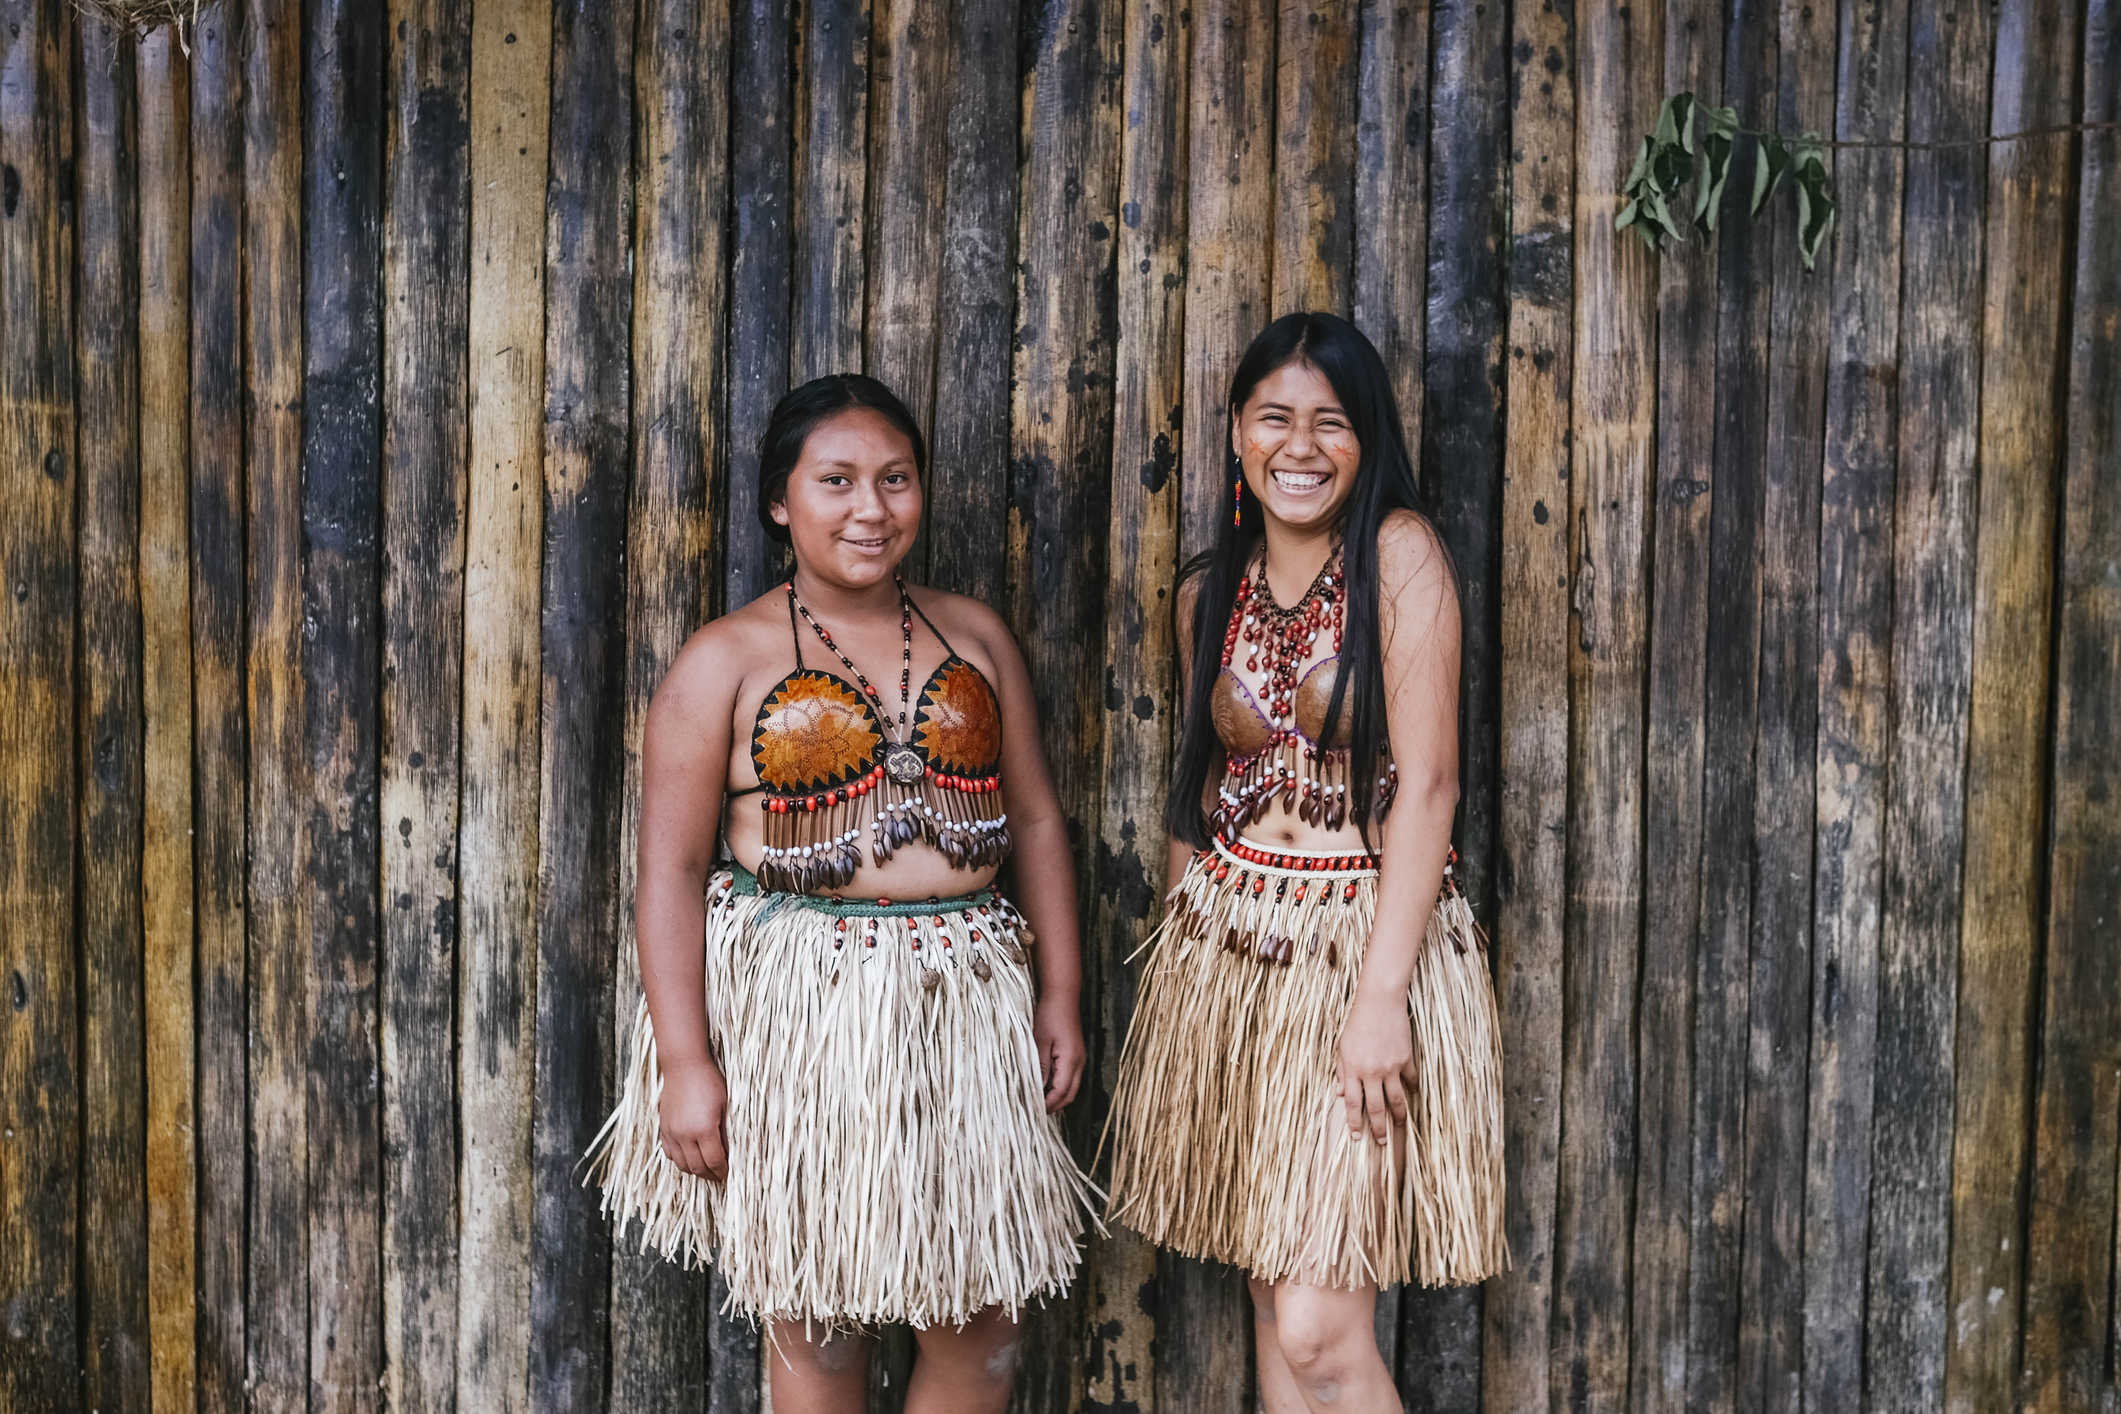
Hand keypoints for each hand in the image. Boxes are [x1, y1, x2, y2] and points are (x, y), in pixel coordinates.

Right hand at [658, 1055, 728, 1179]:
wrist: (683, 1066)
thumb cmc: (708, 1081)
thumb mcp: (724, 1106)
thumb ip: (724, 1132)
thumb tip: (727, 1152)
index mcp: (703, 1130)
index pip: (714, 1162)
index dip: (721, 1171)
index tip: (726, 1173)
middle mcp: (684, 1135)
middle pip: (697, 1167)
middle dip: (709, 1175)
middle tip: (718, 1175)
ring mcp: (671, 1133)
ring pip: (681, 1164)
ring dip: (694, 1170)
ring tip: (705, 1168)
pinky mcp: (663, 1128)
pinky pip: (669, 1153)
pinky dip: (679, 1159)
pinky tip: (689, 1156)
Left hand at [1033, 994, 1085, 1112]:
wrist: (1062, 997)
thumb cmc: (1049, 1016)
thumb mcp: (1039, 1042)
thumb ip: (1040, 1067)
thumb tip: (1038, 1089)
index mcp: (1071, 1061)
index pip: (1061, 1092)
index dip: (1049, 1104)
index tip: (1035, 1112)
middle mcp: (1079, 1062)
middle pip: (1070, 1094)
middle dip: (1055, 1105)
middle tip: (1037, 1112)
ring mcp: (1079, 1059)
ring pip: (1071, 1087)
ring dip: (1057, 1096)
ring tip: (1039, 1102)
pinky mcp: (1075, 1054)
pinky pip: (1069, 1077)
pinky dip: (1059, 1086)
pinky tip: (1045, 1086)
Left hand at [1337, 989, 1416, 1146]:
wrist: (1379, 1002)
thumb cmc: (1356, 1022)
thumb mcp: (1342, 1047)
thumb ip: (1341, 1071)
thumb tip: (1340, 1094)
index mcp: (1353, 1069)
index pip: (1353, 1103)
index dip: (1355, 1122)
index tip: (1357, 1137)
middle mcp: (1372, 1072)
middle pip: (1376, 1107)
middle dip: (1379, 1128)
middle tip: (1381, 1143)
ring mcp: (1391, 1066)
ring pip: (1396, 1100)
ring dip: (1398, 1116)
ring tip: (1399, 1126)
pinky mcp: (1406, 1058)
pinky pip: (1411, 1080)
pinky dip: (1411, 1088)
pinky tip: (1411, 1094)